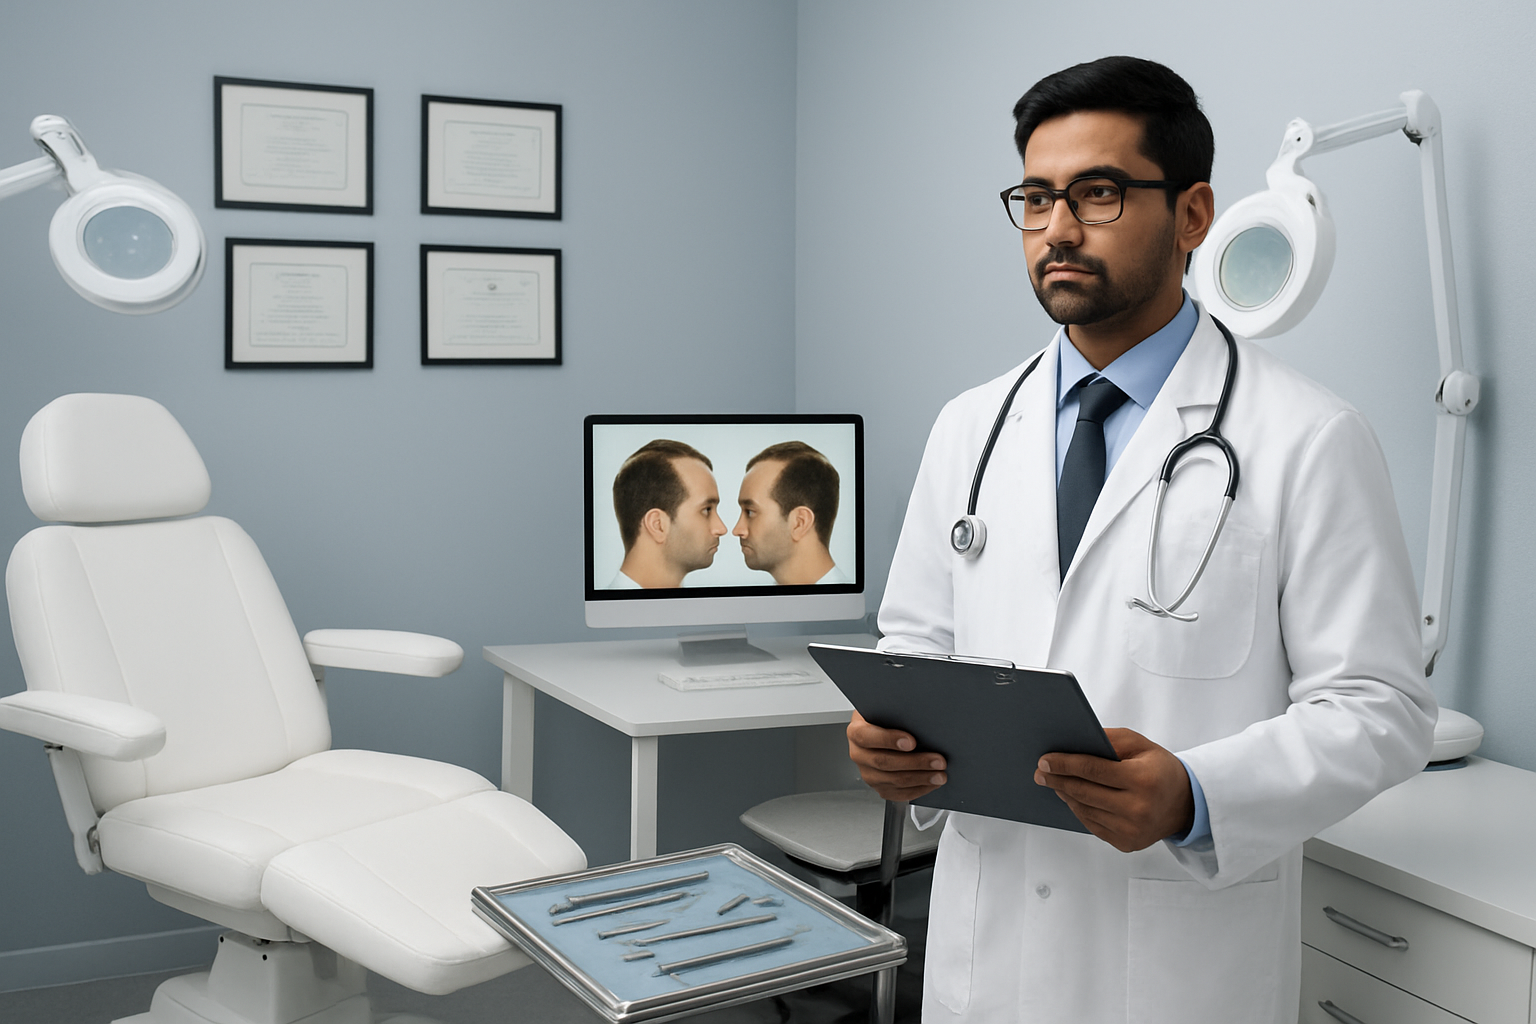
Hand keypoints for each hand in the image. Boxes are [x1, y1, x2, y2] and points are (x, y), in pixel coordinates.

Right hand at [846, 711, 946, 801]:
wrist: (882, 730)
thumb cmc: (886, 718)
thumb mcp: (887, 709)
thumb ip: (898, 713)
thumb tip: (921, 718)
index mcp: (856, 732)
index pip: (867, 737)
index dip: (889, 740)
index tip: (912, 741)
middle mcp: (859, 754)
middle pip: (884, 762)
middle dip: (915, 762)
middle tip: (937, 760)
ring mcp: (868, 773)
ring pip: (893, 780)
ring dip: (921, 778)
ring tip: (940, 774)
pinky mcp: (879, 787)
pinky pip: (898, 794)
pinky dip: (918, 789)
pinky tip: (931, 783)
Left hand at [1033, 728, 1194, 852]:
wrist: (1186, 804)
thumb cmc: (1161, 769)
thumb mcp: (1140, 744)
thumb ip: (1109, 740)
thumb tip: (1074, 742)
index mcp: (1142, 780)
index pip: (1093, 770)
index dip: (1065, 764)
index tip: (1045, 760)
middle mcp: (1138, 809)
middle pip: (1084, 792)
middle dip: (1058, 780)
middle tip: (1041, 771)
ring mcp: (1132, 830)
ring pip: (1085, 810)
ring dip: (1065, 795)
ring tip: (1054, 782)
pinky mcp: (1127, 843)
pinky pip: (1092, 825)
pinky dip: (1079, 810)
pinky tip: (1072, 797)